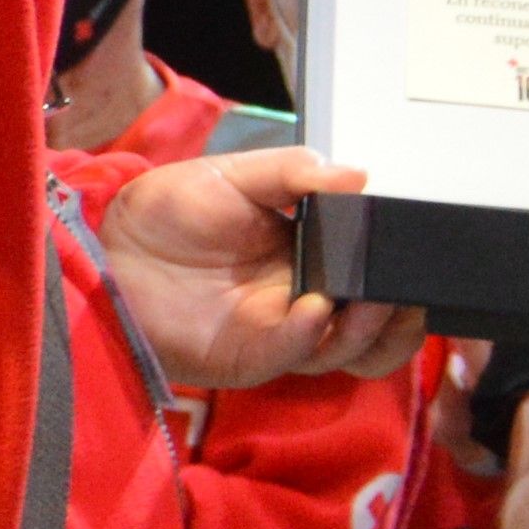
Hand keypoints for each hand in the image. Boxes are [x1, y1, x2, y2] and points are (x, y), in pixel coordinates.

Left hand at [94, 146, 426, 392]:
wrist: (111, 249)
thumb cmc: (168, 213)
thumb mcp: (233, 175)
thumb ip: (294, 172)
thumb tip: (359, 173)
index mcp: (310, 254)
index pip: (372, 275)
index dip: (400, 275)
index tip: (418, 255)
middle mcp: (303, 298)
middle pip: (373, 325)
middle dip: (400, 317)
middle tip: (407, 292)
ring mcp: (277, 332)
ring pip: (343, 349)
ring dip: (365, 329)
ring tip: (371, 300)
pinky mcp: (246, 357)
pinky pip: (290, 354)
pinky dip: (308, 336)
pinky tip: (314, 311)